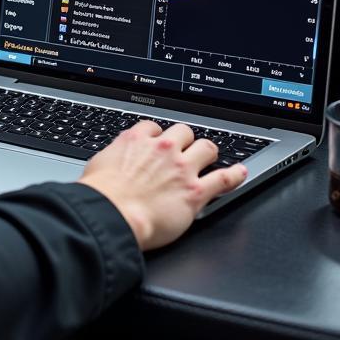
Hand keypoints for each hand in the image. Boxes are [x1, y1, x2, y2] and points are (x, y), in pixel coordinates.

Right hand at [79, 121, 247, 250]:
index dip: (158, 134)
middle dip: (185, 140)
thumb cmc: (101, 194)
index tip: (159, 141)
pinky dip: (235, 175)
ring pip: (207, 148)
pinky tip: (240, 172)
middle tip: (185, 150)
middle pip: (184, 132)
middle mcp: (162, 149)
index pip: (154, 127)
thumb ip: (114, 156)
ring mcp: (182, 168)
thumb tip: (114, 160)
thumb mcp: (99, 164)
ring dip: (208, 152)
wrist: (112, 213)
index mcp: (137, 140)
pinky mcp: (196, 191)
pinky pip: (224, 178)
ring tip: (209, 158)